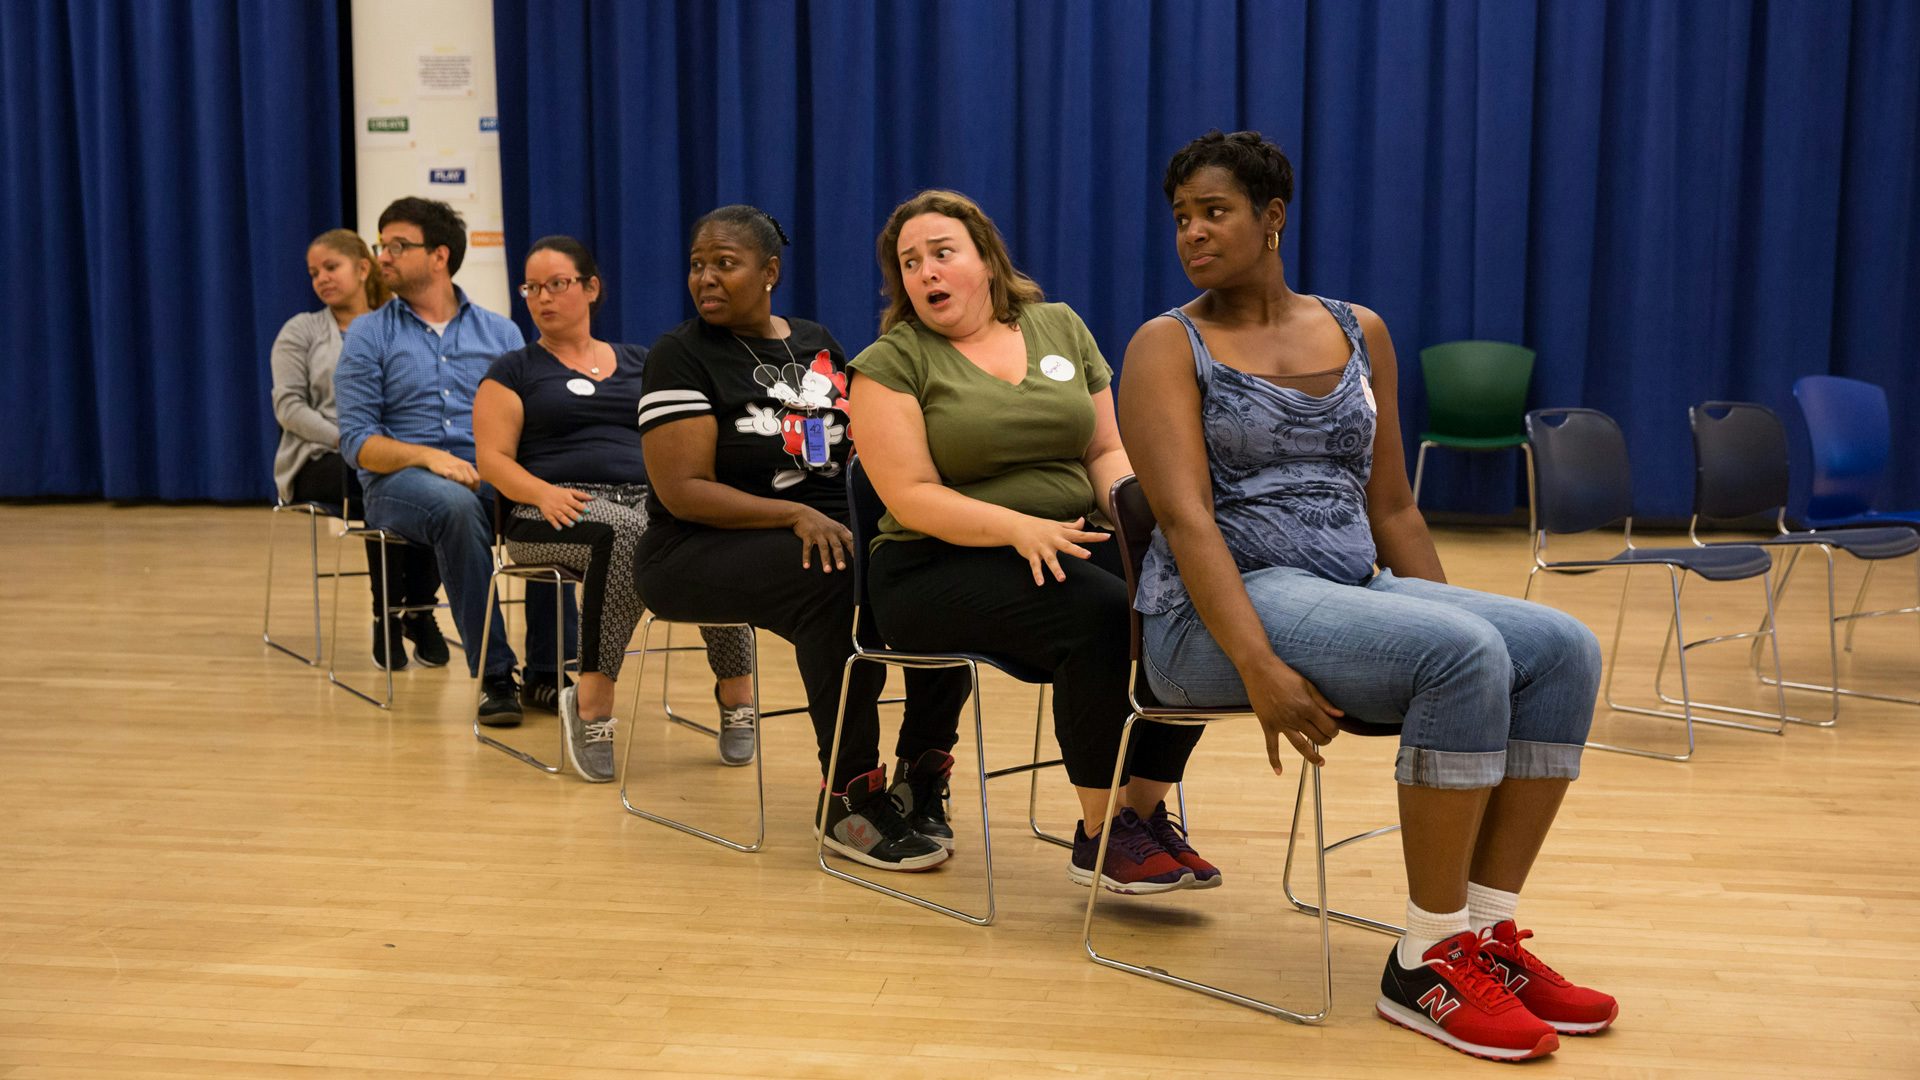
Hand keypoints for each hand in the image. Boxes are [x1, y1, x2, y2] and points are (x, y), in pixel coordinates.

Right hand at [427, 450, 479, 489]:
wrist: (436, 456)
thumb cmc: (451, 465)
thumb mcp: (463, 466)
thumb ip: (470, 474)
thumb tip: (476, 487)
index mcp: (468, 466)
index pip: (477, 479)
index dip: (475, 487)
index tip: (470, 490)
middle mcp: (462, 466)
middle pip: (470, 481)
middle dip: (467, 488)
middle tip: (462, 490)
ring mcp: (453, 467)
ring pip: (462, 480)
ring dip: (459, 486)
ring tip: (455, 486)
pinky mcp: (444, 469)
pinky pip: (450, 476)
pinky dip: (451, 480)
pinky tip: (448, 482)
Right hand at [532, 483, 592, 528]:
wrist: (542, 493)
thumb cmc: (559, 493)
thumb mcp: (570, 491)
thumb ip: (581, 495)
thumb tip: (593, 498)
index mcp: (567, 498)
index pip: (575, 503)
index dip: (581, 507)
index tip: (588, 510)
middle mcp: (561, 505)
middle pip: (568, 510)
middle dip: (574, 515)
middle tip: (581, 520)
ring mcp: (554, 510)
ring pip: (560, 516)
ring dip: (566, 521)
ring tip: (572, 525)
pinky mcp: (548, 515)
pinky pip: (551, 520)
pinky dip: (555, 524)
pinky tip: (559, 528)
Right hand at [790, 506, 851, 572]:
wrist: (803, 513)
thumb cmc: (822, 522)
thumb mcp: (835, 526)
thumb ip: (845, 534)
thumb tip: (856, 544)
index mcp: (838, 530)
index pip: (849, 540)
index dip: (854, 550)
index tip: (858, 561)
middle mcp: (830, 531)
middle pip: (836, 545)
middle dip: (839, 557)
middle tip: (842, 568)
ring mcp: (818, 533)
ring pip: (823, 548)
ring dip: (825, 560)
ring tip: (827, 571)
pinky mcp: (807, 535)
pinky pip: (807, 547)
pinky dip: (807, 557)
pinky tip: (807, 567)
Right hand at [1007, 515, 1109, 585]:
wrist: (1017, 525)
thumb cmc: (1040, 526)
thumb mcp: (1056, 524)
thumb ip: (1071, 525)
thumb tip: (1084, 520)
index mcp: (1061, 533)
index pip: (1080, 534)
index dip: (1094, 536)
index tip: (1107, 537)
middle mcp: (1053, 540)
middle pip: (1067, 546)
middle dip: (1077, 551)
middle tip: (1088, 555)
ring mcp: (1042, 547)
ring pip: (1050, 559)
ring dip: (1056, 569)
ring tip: (1062, 579)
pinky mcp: (1032, 554)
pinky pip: (1035, 566)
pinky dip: (1037, 574)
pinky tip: (1041, 583)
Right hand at [1244, 657, 1342, 771]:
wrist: (1259, 670)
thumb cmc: (1285, 675)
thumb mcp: (1308, 685)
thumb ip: (1324, 702)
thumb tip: (1340, 715)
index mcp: (1307, 707)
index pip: (1328, 726)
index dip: (1334, 730)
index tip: (1334, 729)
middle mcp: (1295, 718)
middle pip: (1317, 738)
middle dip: (1326, 739)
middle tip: (1326, 737)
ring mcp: (1281, 723)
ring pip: (1300, 745)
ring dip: (1312, 756)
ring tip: (1321, 762)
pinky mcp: (1268, 725)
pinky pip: (1271, 746)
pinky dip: (1274, 760)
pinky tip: (1279, 771)